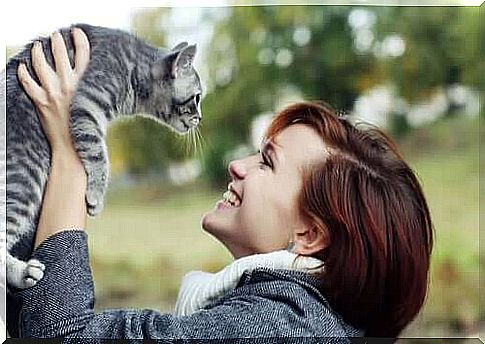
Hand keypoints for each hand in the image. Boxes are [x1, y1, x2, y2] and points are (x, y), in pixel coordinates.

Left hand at [17, 28, 89, 151]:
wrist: (73, 147)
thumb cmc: (87, 130)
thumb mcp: (97, 108)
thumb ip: (94, 92)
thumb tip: (92, 81)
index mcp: (86, 86)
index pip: (84, 55)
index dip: (80, 39)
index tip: (76, 32)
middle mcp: (69, 86)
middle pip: (60, 54)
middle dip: (57, 41)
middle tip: (55, 36)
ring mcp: (53, 93)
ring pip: (41, 64)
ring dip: (38, 52)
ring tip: (37, 46)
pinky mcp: (40, 102)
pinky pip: (27, 82)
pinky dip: (23, 72)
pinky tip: (22, 66)